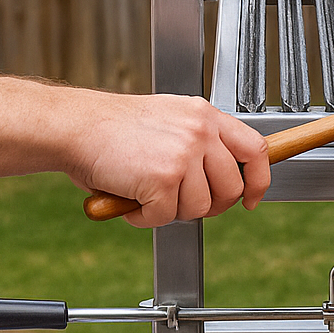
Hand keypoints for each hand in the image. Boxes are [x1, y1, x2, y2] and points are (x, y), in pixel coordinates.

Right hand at [64, 91, 269, 227]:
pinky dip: (144, 218)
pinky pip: (165, 217)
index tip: (251, 198)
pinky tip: (130, 200)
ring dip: (170, 211)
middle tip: (179, 203)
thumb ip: (199, 144)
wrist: (75, 126)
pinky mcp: (164, 178)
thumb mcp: (169, 121)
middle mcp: (200, 132)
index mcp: (205, 115)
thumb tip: (220, 181)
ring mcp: (184, 154)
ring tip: (145, 193)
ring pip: (199, 207)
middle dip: (209, 206)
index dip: (258, 180)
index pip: (255, 149)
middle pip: (231, 188)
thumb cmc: (113, 129)